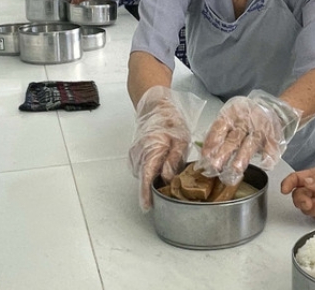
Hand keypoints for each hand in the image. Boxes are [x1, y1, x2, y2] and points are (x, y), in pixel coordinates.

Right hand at [128, 87, 191, 210]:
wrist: (154, 107)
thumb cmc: (170, 121)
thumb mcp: (180, 140)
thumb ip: (173, 160)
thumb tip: (167, 178)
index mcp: (151, 149)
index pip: (146, 177)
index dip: (146, 194)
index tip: (147, 207)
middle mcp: (138, 154)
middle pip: (144, 178)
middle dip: (153, 187)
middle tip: (169, 191)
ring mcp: (134, 154)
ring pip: (143, 174)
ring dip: (152, 178)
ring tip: (167, 174)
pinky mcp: (134, 154)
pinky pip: (142, 168)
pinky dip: (150, 171)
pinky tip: (160, 166)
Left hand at [199, 91, 299, 184]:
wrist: (274, 109)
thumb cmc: (247, 117)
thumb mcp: (231, 118)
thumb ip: (219, 133)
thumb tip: (205, 154)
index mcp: (231, 115)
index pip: (218, 129)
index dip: (211, 143)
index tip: (205, 158)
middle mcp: (245, 121)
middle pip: (233, 139)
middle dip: (223, 154)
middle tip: (215, 167)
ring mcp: (260, 128)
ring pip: (251, 143)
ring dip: (243, 157)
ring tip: (235, 170)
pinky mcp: (273, 134)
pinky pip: (271, 145)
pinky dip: (269, 155)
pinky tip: (265, 164)